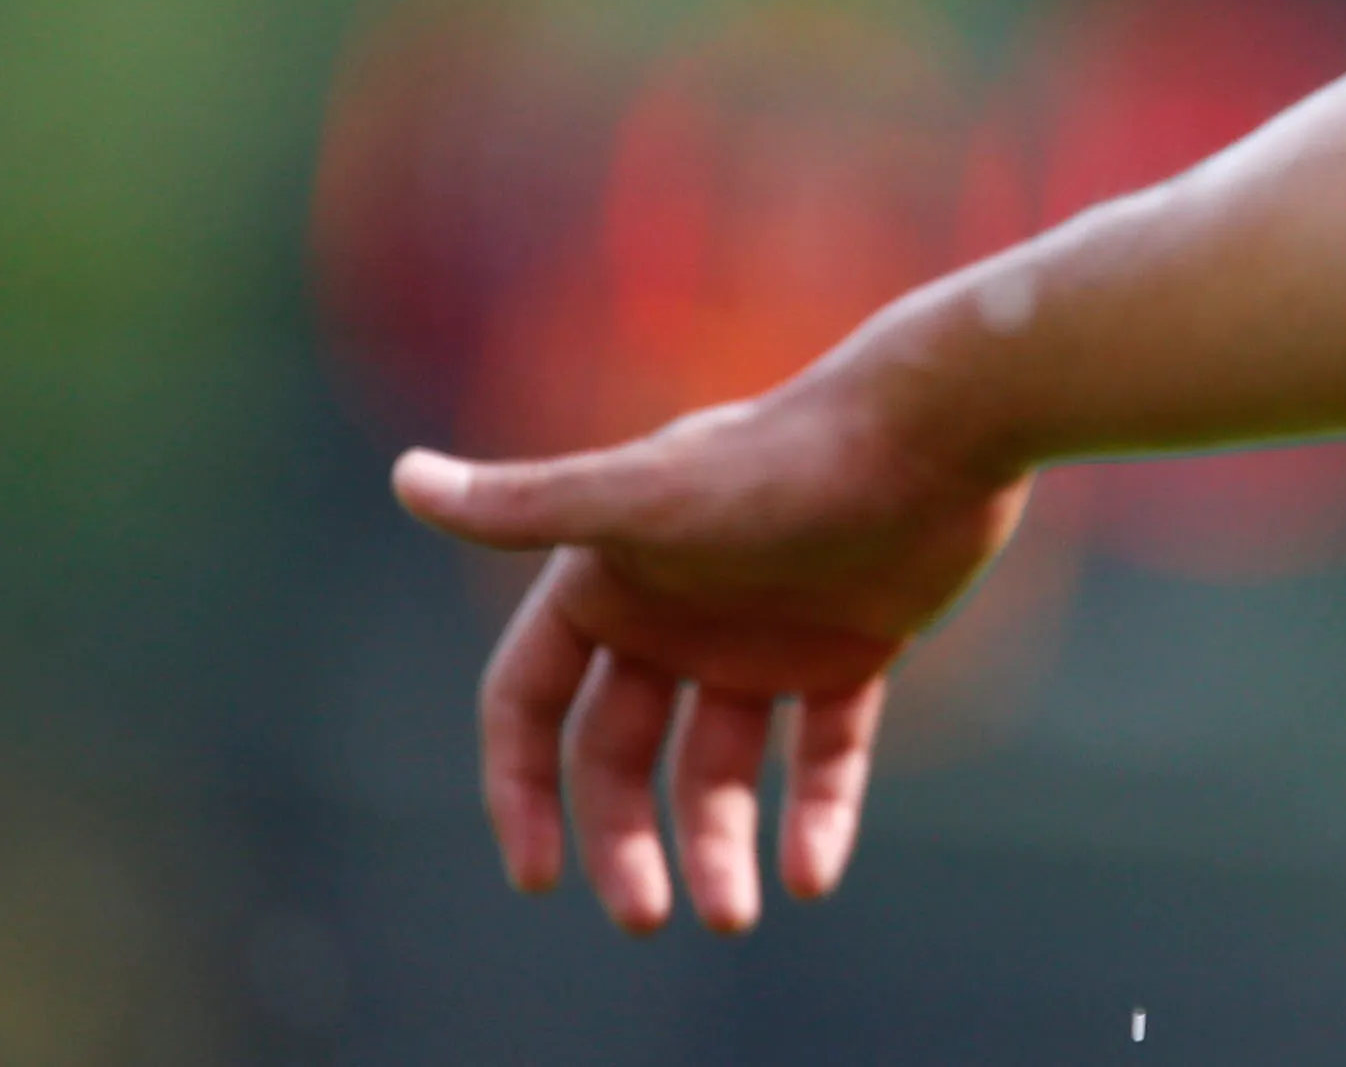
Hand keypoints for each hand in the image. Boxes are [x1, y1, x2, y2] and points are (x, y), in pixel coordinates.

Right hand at [393, 374, 1026, 934]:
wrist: (940, 427)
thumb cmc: (785, 459)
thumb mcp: (649, 498)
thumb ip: (530, 503)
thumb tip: (405, 479)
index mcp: (612, 579)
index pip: (530, 702)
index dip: (519, 789)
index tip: (538, 876)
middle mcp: (679, 614)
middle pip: (618, 756)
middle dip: (623, 841)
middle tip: (647, 919)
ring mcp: (765, 637)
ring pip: (720, 768)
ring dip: (717, 844)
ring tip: (738, 914)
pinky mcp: (853, 648)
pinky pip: (824, 753)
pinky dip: (818, 815)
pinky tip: (813, 874)